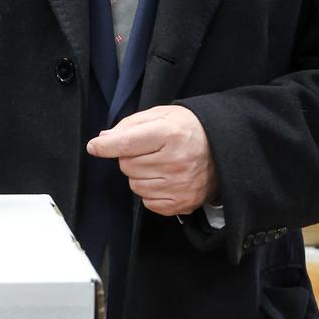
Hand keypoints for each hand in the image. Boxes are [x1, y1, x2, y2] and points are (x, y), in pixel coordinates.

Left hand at [85, 105, 216, 216]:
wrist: (223, 148)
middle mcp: (175, 162)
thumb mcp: (162, 115)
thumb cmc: (188, 128)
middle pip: (127, 166)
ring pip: (135, 186)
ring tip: (158, 164)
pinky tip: (164, 179)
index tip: (95, 147)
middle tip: (148, 150)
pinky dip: (150, 192)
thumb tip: (103, 139)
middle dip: (130, 157)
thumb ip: (130, 125)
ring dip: (139, 175)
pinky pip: (148, 202)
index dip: (106, 146)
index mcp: (169, 134)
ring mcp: (180, 185)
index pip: (127, 143)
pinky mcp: (182, 203)